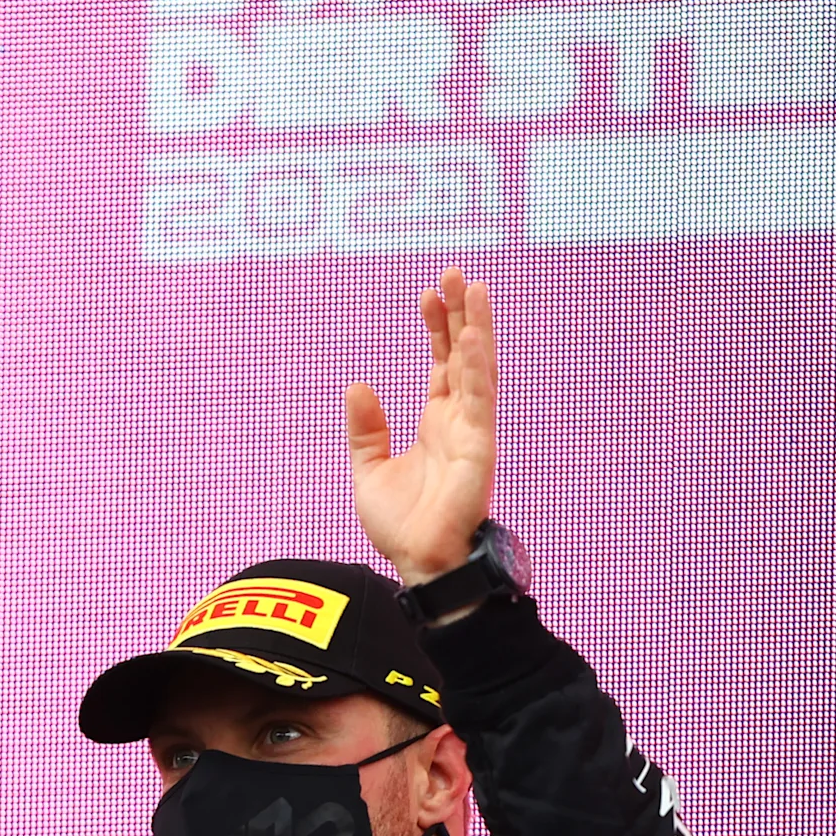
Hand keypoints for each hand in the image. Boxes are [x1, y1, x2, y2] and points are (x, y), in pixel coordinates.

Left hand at [347, 267, 494, 582]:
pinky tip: (471, 337)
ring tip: (473, 289)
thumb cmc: (402, 525)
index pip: (441, 364)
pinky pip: (478, 402)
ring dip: (476, 329)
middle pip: (464, 356)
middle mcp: (459, 421)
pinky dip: (474, 369)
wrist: (419, 563)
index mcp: (436, 422)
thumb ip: (365, 430)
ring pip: (477, 370)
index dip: (437, 328)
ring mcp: (472, 432)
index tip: (428, 294)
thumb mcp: (369, 470)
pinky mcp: (479, 449)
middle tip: (456, 273)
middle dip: (461, 315)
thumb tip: (356, 386)